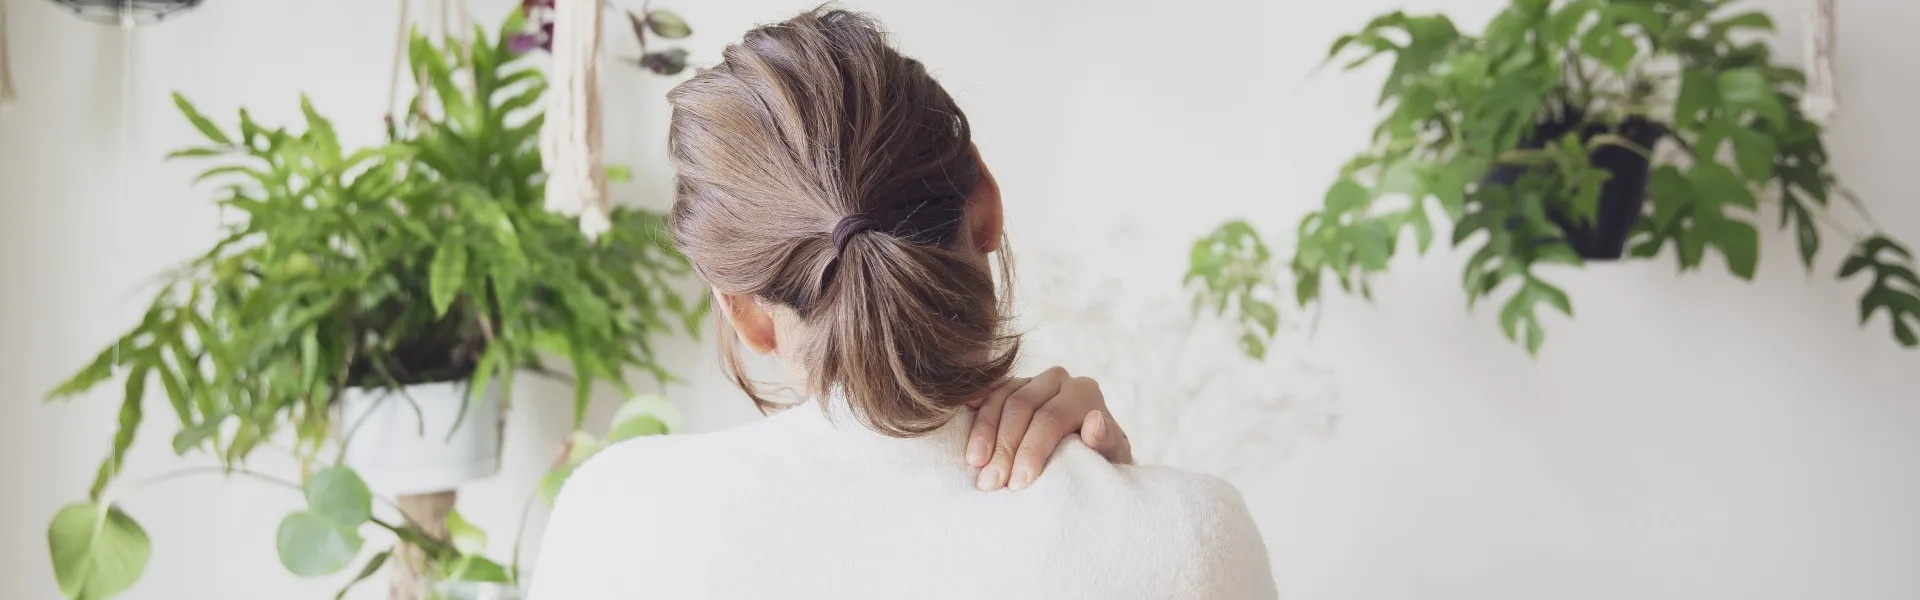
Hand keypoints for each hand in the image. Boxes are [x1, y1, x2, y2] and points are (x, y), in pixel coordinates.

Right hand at [965, 366, 1132, 490]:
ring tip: (975, 466)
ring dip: (983, 433)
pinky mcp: (1008, 387)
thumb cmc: (1099, 462)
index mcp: (1084, 393)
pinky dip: (974, 413)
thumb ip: (1107, 442)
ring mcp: (1030, 380)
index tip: (1018, 484)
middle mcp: (1057, 380)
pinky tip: (967, 436)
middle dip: (1004, 447)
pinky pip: (986, 394)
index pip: (1050, 418)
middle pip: (1021, 406)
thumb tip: (1094, 422)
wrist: (1088, 456)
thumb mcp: (1111, 459)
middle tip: (990, 483)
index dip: (1031, 450)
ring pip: (999, 398)